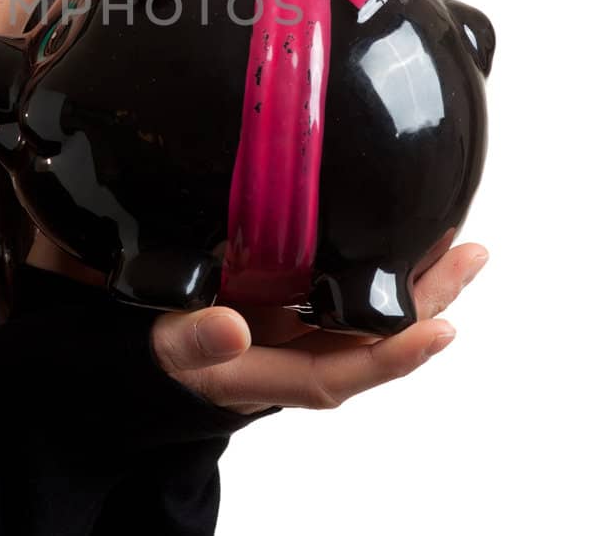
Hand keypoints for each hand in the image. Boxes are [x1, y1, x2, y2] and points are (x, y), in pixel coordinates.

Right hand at [152, 243, 489, 414]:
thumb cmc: (158, 345)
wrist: (144, 346)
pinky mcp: (296, 298)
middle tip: (469, 257)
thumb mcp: (164, 345)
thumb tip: (230, 328)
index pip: (335, 375)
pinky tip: (410, 238)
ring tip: (461, 245)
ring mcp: (298, 328)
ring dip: (418, 283)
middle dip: (426, 305)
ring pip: (368, 314)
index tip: (437, 330)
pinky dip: (383, 267)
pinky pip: (349, 289)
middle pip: (370, 341)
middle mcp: (293, 356)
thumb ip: (191, 342)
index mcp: (263, 375)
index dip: (388, 358)